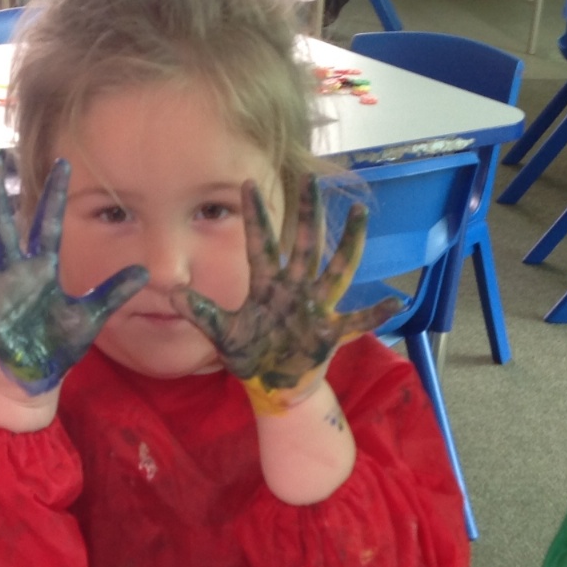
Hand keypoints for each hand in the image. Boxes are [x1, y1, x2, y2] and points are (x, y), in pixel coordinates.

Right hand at [0, 153, 146, 397]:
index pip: (48, 224)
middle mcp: (13, 272)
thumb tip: (145, 271)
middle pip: (1, 224)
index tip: (63, 163)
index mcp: (42, 269)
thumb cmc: (60, 346)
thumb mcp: (90, 317)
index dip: (53, 195)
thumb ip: (112, 292)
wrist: (38, 377)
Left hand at [173, 176, 400, 414]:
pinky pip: (356, 322)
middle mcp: (294, 289)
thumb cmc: (250, 356)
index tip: (247, 184)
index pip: (260, 244)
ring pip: (335, 269)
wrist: (272, 387)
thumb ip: (201, 312)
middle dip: (309, 213)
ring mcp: (315, 308)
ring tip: (359, 213)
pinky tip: (394, 302)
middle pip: (303, 244)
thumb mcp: (222, 334)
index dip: (255, 216)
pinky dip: (375, 314)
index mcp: (267, 286)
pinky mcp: (329, 333)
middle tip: (313, 179)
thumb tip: (172, 293)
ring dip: (348, 243)